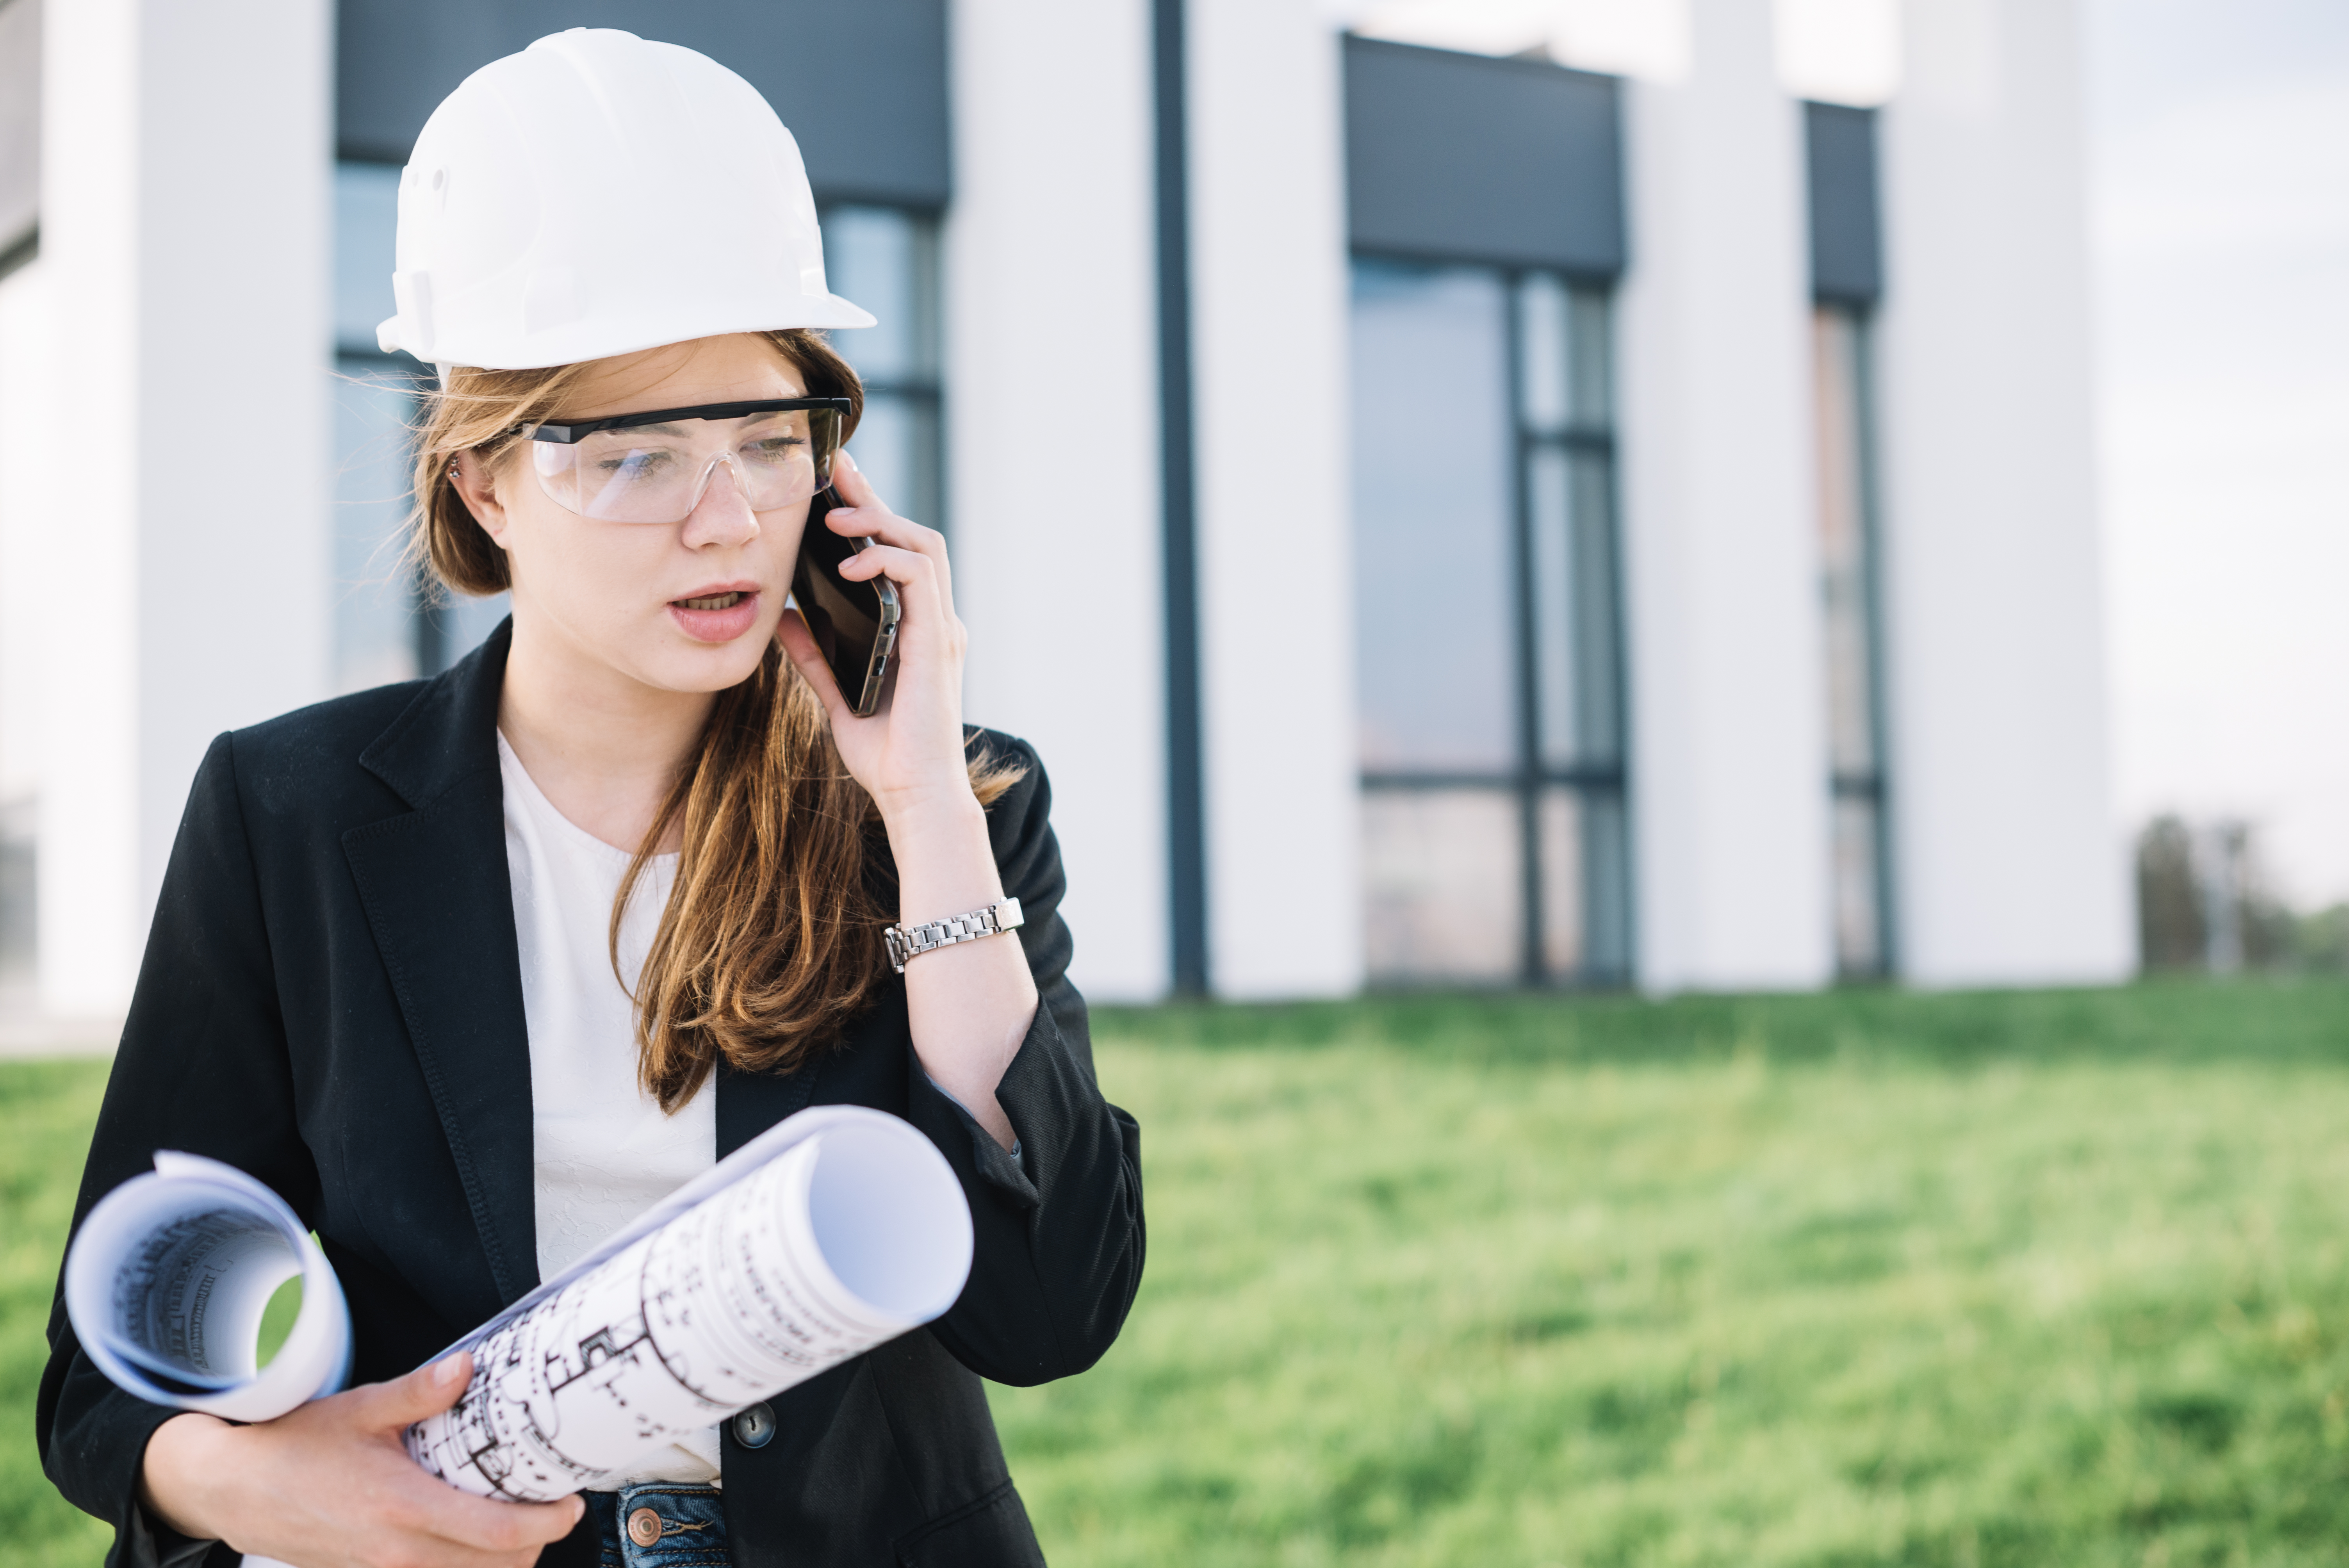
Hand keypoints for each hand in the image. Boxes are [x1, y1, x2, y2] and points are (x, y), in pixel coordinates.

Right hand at [139, 1352, 583, 1567]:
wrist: (233, 1488)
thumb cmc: (294, 1447)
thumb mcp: (360, 1409)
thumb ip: (419, 1391)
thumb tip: (469, 1366)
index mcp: (402, 1508)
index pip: (497, 1533)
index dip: (546, 1524)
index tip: (571, 1504)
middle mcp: (396, 1551)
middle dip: (535, 1545)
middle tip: (552, 1509)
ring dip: (502, 1562)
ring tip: (520, 1525)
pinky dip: (464, 1567)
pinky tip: (470, 1538)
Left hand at [774, 450, 977, 830]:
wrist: (914, 796)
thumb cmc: (884, 754)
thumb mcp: (835, 694)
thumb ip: (814, 655)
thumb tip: (783, 618)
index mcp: (914, 630)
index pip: (896, 556)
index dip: (868, 518)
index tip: (833, 491)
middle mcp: (934, 622)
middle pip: (912, 536)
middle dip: (873, 500)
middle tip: (836, 472)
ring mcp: (940, 629)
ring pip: (922, 545)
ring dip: (879, 522)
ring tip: (837, 516)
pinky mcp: (937, 641)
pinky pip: (918, 577)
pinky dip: (885, 559)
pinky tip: (849, 563)